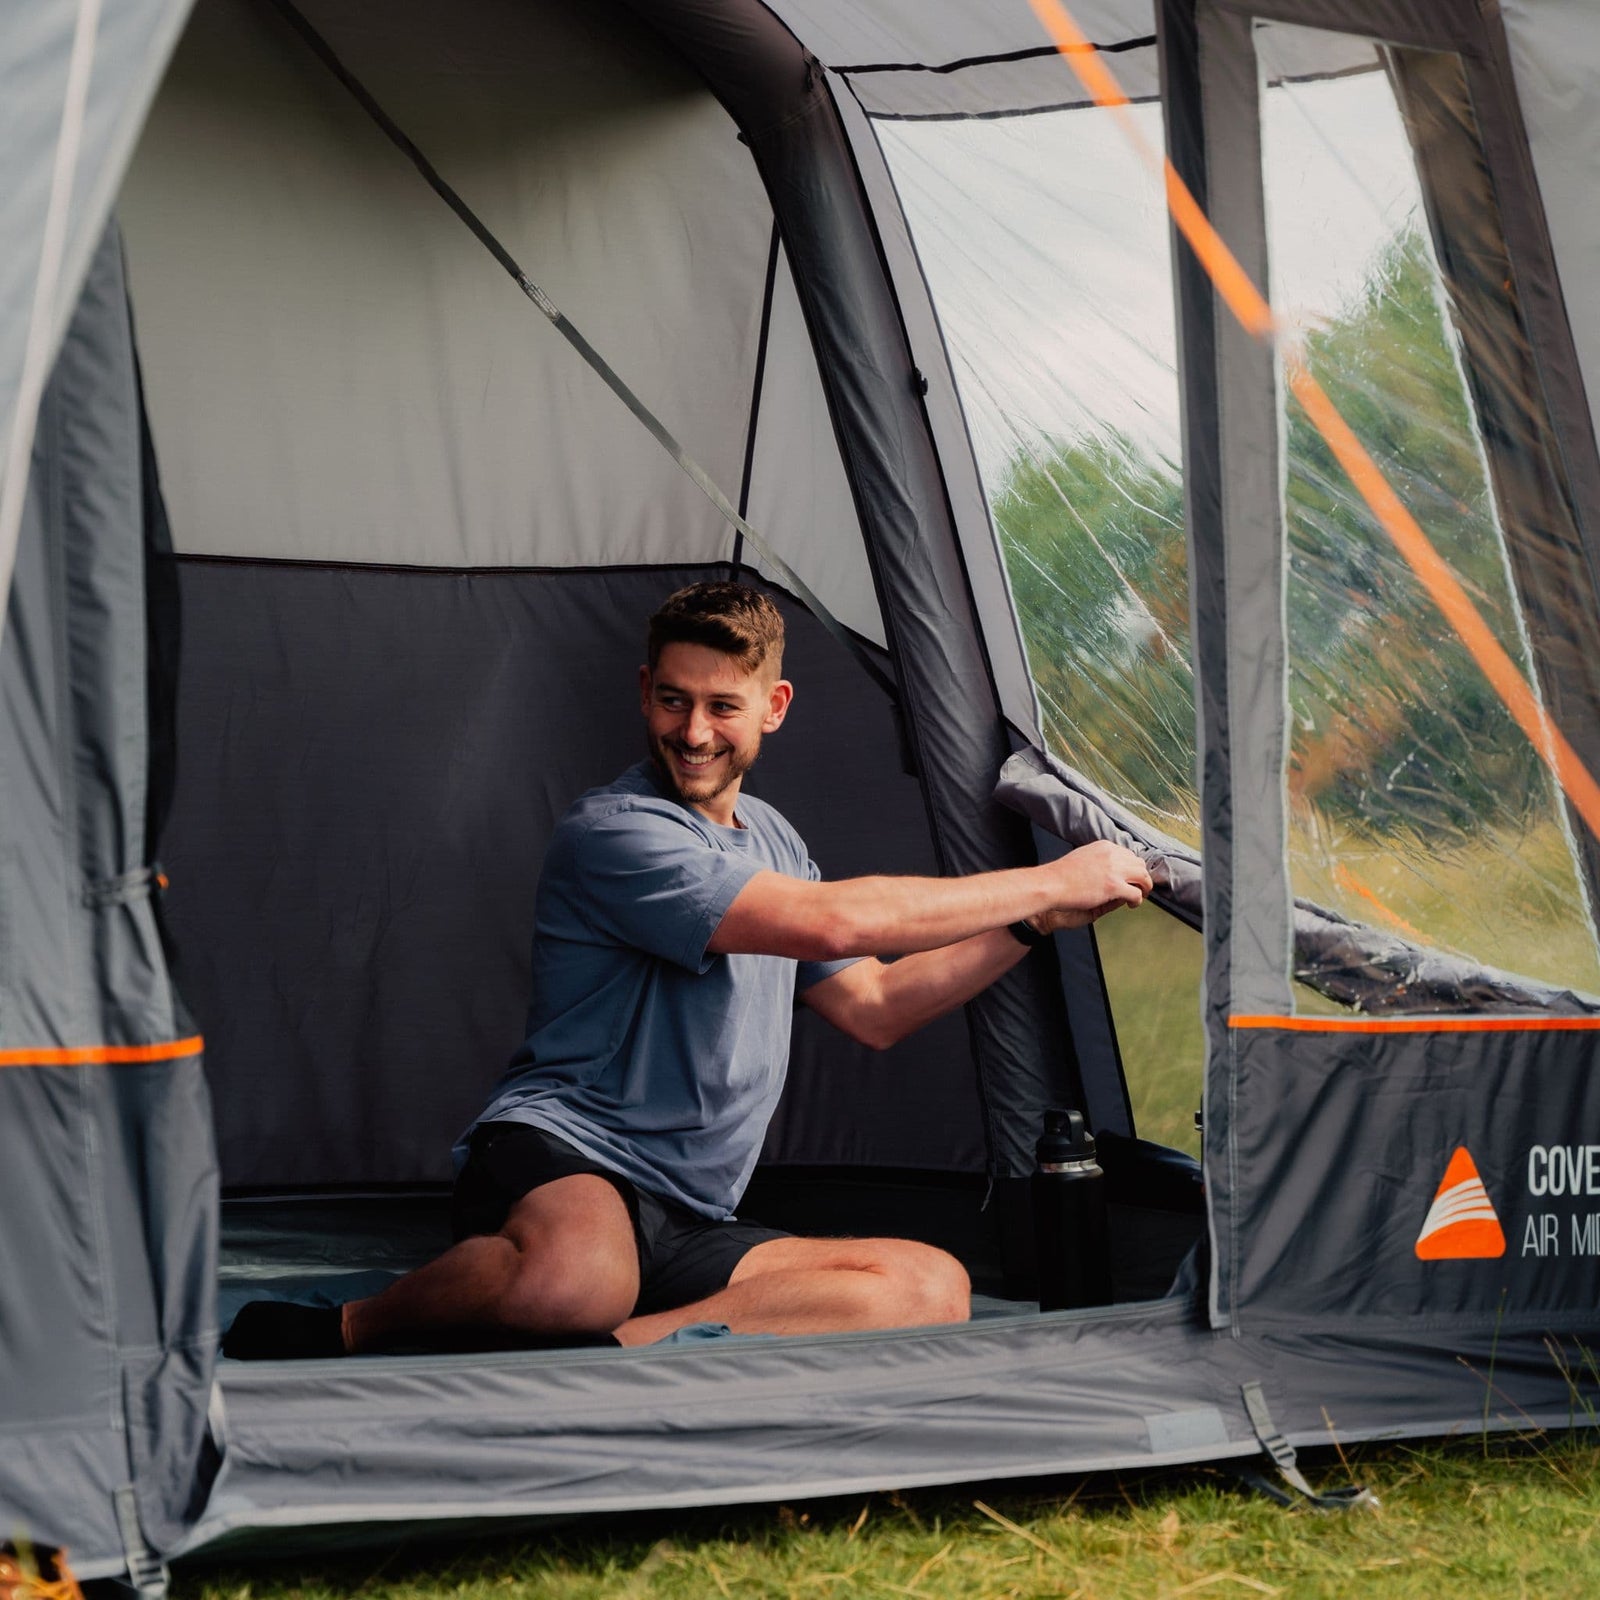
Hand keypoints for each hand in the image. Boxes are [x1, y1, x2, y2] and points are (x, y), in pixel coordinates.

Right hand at [1029, 840, 1152, 933]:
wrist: (1050, 884)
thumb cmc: (1061, 876)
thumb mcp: (1083, 859)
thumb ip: (1100, 862)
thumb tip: (1114, 871)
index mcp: (1104, 847)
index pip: (1129, 854)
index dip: (1132, 868)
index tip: (1131, 877)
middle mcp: (1112, 855)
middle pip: (1139, 864)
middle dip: (1141, 877)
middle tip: (1139, 887)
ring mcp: (1114, 870)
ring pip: (1143, 877)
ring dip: (1144, 888)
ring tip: (1138, 897)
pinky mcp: (1114, 886)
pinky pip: (1136, 894)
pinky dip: (1137, 900)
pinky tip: (1131, 904)